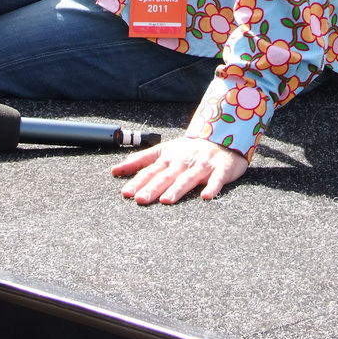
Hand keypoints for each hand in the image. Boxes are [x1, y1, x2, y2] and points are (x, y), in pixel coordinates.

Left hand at [111, 136, 247, 204]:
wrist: (223, 138)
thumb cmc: (189, 149)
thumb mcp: (164, 150)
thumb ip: (140, 160)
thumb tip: (114, 170)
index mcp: (169, 157)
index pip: (151, 170)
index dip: (138, 180)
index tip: (126, 192)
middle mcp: (184, 161)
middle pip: (167, 175)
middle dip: (153, 187)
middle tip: (140, 200)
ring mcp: (202, 165)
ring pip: (188, 178)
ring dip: (177, 188)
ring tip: (166, 200)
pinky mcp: (221, 170)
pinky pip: (217, 180)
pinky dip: (212, 187)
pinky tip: (206, 197)